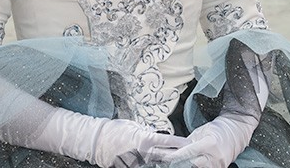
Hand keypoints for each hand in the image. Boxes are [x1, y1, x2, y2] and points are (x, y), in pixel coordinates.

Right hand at [42, 108, 187, 167]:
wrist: (98, 141)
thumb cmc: (115, 130)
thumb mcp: (132, 126)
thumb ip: (145, 132)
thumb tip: (155, 135)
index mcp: (144, 139)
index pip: (167, 141)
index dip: (180, 142)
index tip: (190, 142)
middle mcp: (144, 153)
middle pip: (167, 156)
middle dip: (179, 155)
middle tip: (191, 154)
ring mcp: (139, 162)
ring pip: (157, 162)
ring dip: (166, 160)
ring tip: (177, 159)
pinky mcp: (132, 167)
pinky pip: (145, 165)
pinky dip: (150, 162)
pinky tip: (157, 160)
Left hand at [152, 115, 255, 167]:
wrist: (235, 133)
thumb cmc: (217, 129)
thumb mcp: (202, 131)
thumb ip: (189, 141)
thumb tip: (175, 147)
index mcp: (209, 145)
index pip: (188, 152)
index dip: (175, 155)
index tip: (164, 156)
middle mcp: (214, 158)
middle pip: (191, 164)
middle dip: (176, 163)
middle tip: (163, 161)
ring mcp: (217, 166)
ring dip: (183, 164)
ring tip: (170, 162)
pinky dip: (191, 166)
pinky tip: (183, 163)